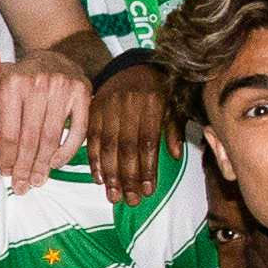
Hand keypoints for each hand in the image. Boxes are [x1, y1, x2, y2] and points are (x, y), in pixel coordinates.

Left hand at [0, 48, 94, 189]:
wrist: (55, 56)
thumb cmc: (22, 77)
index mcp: (12, 82)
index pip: (9, 131)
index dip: (7, 157)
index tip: (6, 173)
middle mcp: (38, 83)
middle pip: (30, 138)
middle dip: (24, 167)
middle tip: (22, 186)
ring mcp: (63, 87)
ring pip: (51, 137)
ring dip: (43, 164)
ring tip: (37, 180)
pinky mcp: (82, 92)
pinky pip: (77, 129)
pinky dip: (67, 150)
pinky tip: (56, 163)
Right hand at [85, 51, 180, 203]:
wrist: (132, 65)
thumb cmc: (158, 91)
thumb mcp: (173, 104)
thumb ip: (174, 129)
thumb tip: (176, 156)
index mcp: (153, 102)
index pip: (149, 141)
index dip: (148, 168)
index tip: (148, 190)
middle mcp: (128, 104)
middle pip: (127, 147)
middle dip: (128, 177)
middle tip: (131, 201)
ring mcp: (108, 105)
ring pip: (108, 145)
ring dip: (110, 174)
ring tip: (114, 196)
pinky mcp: (93, 109)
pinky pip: (92, 138)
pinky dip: (94, 160)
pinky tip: (99, 179)